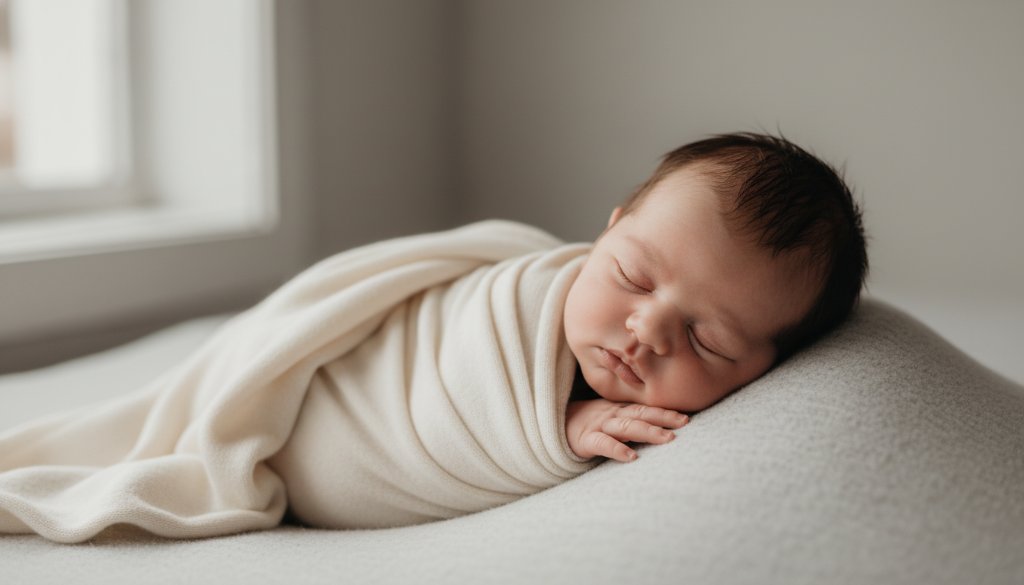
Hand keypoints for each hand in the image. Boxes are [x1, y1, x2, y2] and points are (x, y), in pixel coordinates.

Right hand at [565, 399, 688, 461]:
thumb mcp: (611, 418)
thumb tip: (662, 430)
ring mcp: (599, 426)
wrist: (555, 426)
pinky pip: (603, 444)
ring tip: (666, 438)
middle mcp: (613, 415)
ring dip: (648, 431)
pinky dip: (617, 449)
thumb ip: (631, 420)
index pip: (646, 409)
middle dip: (663, 418)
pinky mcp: (586, 440)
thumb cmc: (588, 424)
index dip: (665, 412)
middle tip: (684, 422)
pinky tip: (631, 457)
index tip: (686, 418)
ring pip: (627, 427)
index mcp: (620, 410)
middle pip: (641, 414)